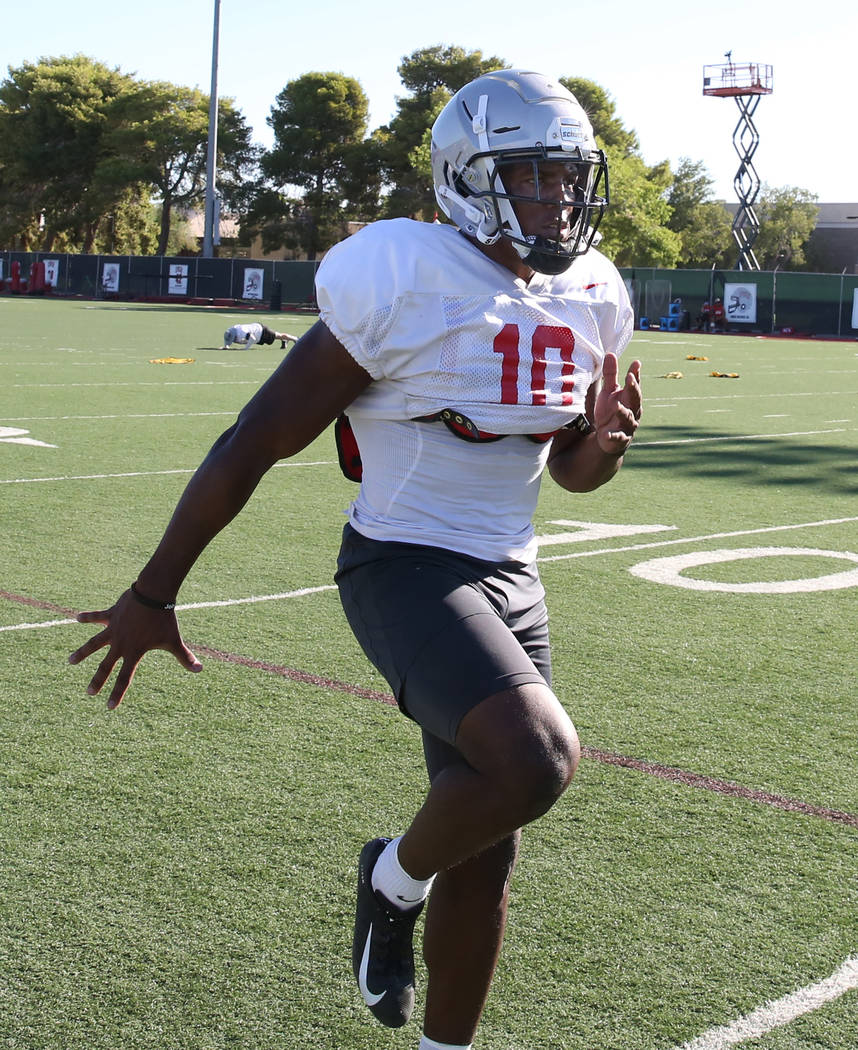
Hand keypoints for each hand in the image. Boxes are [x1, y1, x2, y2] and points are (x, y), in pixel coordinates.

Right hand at [68, 589, 201, 709]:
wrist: (153, 594)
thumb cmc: (164, 619)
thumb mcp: (173, 640)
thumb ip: (184, 657)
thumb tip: (200, 670)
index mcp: (134, 652)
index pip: (124, 678)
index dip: (117, 693)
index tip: (109, 707)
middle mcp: (120, 643)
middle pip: (105, 666)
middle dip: (97, 681)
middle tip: (88, 693)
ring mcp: (113, 628)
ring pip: (93, 643)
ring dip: (82, 652)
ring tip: (69, 661)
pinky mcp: (111, 614)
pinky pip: (97, 616)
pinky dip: (87, 617)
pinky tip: (77, 618)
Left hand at [593, 352, 641, 455]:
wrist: (609, 438)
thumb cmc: (611, 411)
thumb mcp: (609, 392)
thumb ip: (610, 375)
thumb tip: (610, 353)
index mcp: (630, 397)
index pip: (634, 384)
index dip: (636, 374)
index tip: (636, 363)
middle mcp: (633, 410)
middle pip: (635, 398)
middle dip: (633, 389)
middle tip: (630, 378)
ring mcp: (628, 425)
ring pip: (628, 417)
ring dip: (623, 411)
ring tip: (616, 405)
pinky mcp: (620, 438)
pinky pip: (617, 437)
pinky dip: (613, 436)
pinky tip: (606, 434)